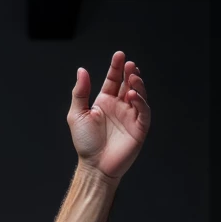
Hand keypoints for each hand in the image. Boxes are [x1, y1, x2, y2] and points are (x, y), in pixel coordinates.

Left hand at [68, 50, 150, 180]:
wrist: (94, 166)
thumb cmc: (85, 143)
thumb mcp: (77, 115)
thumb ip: (80, 93)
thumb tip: (81, 70)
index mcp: (106, 101)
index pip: (114, 79)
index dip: (116, 67)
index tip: (119, 55)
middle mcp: (120, 106)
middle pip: (128, 83)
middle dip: (130, 72)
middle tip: (129, 64)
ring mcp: (131, 116)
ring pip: (139, 94)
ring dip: (137, 84)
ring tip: (133, 76)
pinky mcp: (139, 127)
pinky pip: (143, 111)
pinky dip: (140, 102)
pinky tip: (132, 95)